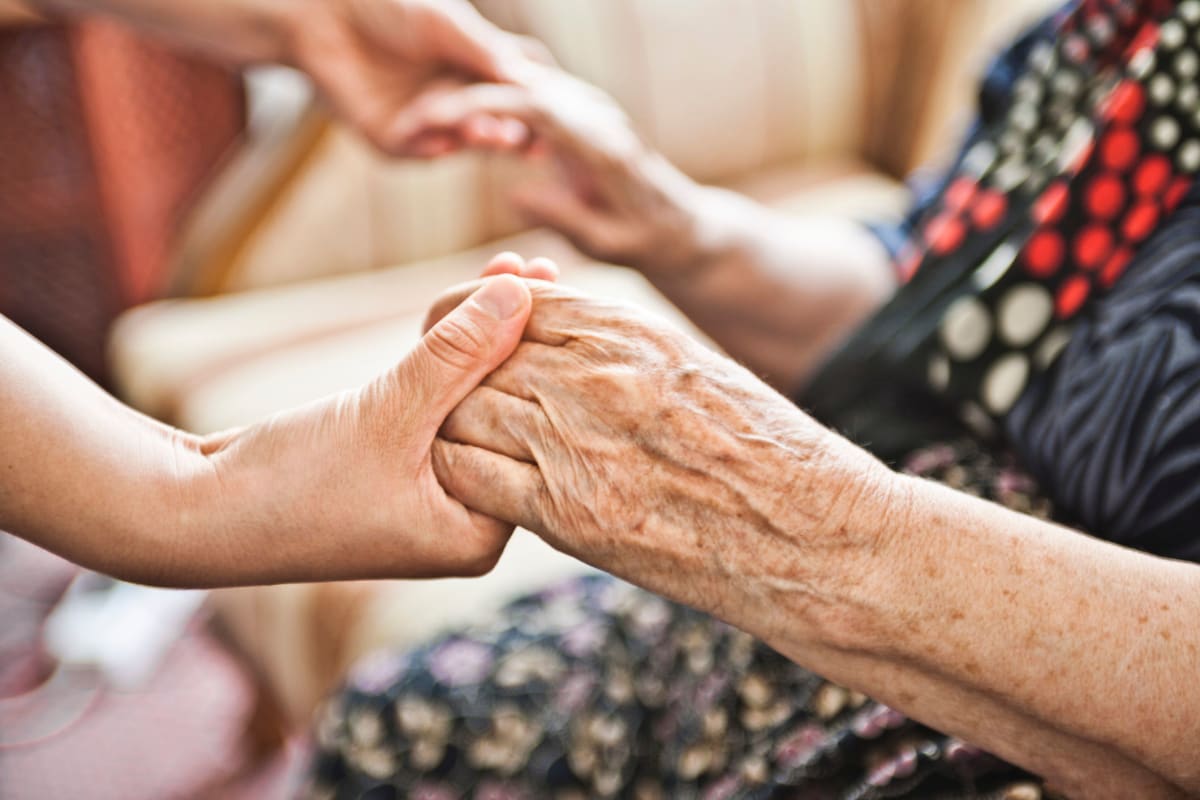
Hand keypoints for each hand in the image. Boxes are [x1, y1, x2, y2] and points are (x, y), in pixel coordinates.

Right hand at [189, 271, 537, 584]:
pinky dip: (446, 357)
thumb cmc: (293, 484)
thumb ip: (458, 355)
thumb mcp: (388, 412)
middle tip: (544, 267)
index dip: (544, 360)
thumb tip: (523, 291)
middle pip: (507, 416)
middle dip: (518, 340)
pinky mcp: (395, 469)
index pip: (532, 437)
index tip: (563, 293)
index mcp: (477, 535)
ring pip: (470, 403)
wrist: (195, 513)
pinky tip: (470, 303)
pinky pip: (434, 404)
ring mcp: (429, 496)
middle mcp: (462, 522)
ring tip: (515, 266)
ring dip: (482, 337)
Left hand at [283, 0, 547, 154]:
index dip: (533, 107)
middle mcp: (453, 98)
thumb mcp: (447, 23)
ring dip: (476, 141)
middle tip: (523, 138)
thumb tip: (532, 81)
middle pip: (493, 126)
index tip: (555, 115)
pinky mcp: (390, 139)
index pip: (514, 95)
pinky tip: (439, 139)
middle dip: (509, 133)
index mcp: (473, 68)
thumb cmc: (388, 4)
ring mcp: (423, 122)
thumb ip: (486, 52)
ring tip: (489, 133)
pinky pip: (416, 152)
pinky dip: (429, 146)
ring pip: (459, 142)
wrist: (323, 11)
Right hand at [391, 66, 708, 273]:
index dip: (484, 106)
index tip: (437, 117)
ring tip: (424, 118)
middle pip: (521, 84)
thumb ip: (565, 217)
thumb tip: (514, 193)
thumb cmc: (646, 241)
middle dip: (464, 95)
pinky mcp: (580, 113)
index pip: (537, 106)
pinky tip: (457, 121)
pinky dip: (491, 105)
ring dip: (473, 96)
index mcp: (604, 145)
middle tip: (414, 117)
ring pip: (522, 83)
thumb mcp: (608, 243)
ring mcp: (591, 109)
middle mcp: (598, 115)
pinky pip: (529, 97)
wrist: (681, 224)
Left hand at [426, 279, 896, 633]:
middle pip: (479, 356)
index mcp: (630, 331)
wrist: (808, 534)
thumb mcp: (694, 367)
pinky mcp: (568, 514)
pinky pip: (473, 480)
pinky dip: (463, 478)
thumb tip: (559, 330)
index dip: (476, 316)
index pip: (516, 302)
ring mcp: (577, 443)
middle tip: (451, 397)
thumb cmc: (763, 451)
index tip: (463, 336)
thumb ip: (619, 346)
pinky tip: (482, 487)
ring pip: (465, 414)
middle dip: (456, 374)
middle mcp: (595, 376)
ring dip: (457, 427)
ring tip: (469, 442)